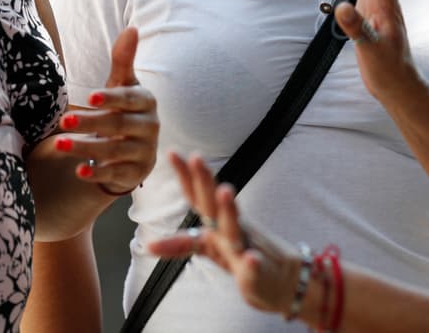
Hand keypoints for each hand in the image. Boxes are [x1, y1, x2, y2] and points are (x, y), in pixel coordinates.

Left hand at [53, 27, 158, 194]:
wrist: (136, 149)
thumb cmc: (124, 109)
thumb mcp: (122, 85)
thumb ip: (124, 59)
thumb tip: (132, 28)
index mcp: (146, 102)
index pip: (129, 99)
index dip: (111, 98)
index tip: (89, 97)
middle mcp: (150, 127)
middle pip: (119, 124)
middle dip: (90, 123)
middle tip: (62, 122)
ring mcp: (144, 151)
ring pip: (115, 150)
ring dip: (86, 148)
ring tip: (59, 145)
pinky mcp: (136, 173)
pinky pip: (116, 174)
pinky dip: (98, 174)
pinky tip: (79, 171)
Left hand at [147, 152, 303, 316]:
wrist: (281, 277)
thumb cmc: (240, 255)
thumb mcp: (209, 248)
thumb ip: (182, 244)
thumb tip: (147, 245)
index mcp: (217, 221)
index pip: (198, 195)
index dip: (185, 176)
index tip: (171, 152)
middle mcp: (231, 227)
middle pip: (214, 203)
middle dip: (205, 180)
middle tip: (196, 157)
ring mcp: (245, 246)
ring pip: (235, 227)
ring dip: (229, 209)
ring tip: (225, 191)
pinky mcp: (258, 270)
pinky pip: (254, 266)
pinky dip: (253, 262)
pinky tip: (252, 259)